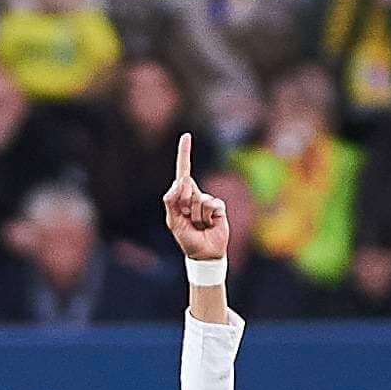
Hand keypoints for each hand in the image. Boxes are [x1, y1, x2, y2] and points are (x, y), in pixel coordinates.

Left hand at [163, 133, 228, 259]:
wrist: (205, 253)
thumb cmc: (187, 239)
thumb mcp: (174, 222)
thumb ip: (171, 201)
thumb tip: (179, 182)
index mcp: (181, 197)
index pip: (183, 172)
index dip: (184, 154)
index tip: (186, 136)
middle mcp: (194, 195)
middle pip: (186, 187)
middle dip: (184, 204)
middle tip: (188, 219)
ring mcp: (207, 200)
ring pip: (199, 199)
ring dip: (196, 216)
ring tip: (199, 225)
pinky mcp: (218, 207)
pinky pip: (211, 205)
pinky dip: (208, 217)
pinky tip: (209, 225)